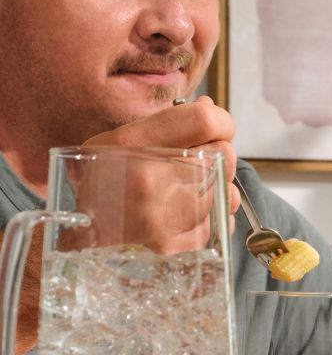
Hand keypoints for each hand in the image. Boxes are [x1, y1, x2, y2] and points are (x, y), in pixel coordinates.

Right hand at [78, 99, 241, 251]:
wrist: (81, 240)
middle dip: (218, 156)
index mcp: (129, 146)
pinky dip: (212, 217)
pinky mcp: (178, 247)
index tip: (216, 129)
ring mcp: (162, 219)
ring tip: (189, 190)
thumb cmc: (104, 185)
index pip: (204, 121)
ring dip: (218, 188)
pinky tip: (187, 214)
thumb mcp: (118, 143)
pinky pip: (222, 221)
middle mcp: (146, 181)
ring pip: (228, 191)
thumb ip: (167, 124)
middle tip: (197, 162)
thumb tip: (209, 108)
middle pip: (223, 154)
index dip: (220, 122)